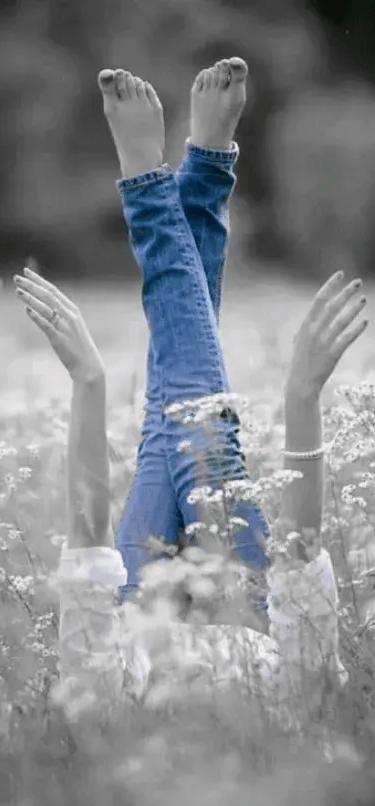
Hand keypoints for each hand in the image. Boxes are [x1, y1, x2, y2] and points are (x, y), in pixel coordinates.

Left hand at [14, 267, 104, 382]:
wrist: (88, 365)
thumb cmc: (78, 346)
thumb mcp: (72, 326)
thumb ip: (59, 315)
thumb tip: (40, 307)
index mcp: (73, 310)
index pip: (53, 290)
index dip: (38, 280)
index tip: (26, 272)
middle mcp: (70, 316)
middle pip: (48, 296)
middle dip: (32, 285)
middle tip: (17, 278)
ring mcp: (65, 327)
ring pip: (46, 308)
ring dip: (31, 298)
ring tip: (18, 291)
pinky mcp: (59, 339)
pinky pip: (46, 325)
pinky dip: (37, 317)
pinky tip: (27, 310)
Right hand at [286, 270, 367, 399]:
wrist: (300, 385)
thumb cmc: (299, 364)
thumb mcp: (298, 343)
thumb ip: (304, 330)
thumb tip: (309, 320)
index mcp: (305, 326)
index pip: (319, 300)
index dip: (331, 285)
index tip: (341, 274)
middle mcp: (313, 332)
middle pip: (332, 307)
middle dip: (345, 293)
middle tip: (357, 283)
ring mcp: (323, 343)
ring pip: (342, 321)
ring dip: (354, 309)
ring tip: (364, 299)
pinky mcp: (332, 355)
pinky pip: (347, 338)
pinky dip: (356, 329)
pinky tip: (365, 322)